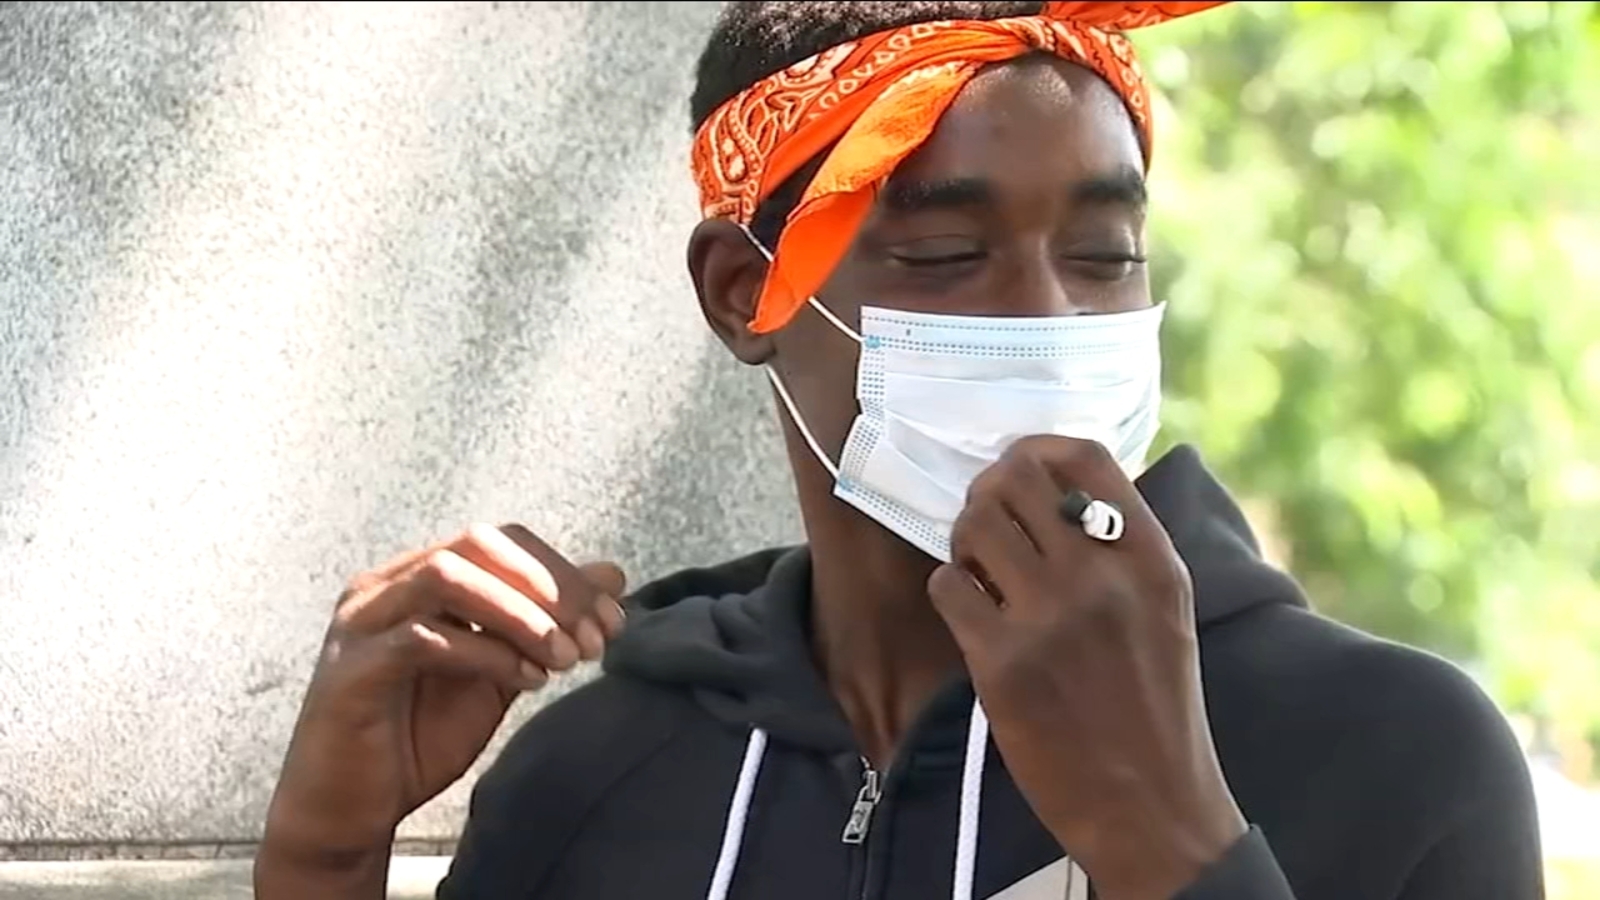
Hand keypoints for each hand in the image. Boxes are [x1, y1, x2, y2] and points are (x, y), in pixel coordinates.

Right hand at [260, 523, 626, 867]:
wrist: (350, 810)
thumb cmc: (418, 738)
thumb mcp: (502, 673)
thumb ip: (546, 623)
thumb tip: (612, 576)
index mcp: (418, 578)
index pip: (500, 540)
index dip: (563, 572)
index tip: (614, 619)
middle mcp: (384, 587)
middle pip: (477, 545)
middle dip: (549, 587)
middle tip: (593, 638)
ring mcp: (362, 622)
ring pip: (449, 577)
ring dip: (520, 614)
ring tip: (564, 659)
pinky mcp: (352, 669)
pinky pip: (423, 638)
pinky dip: (486, 653)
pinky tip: (525, 682)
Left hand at [927, 437, 1244, 899]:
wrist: (1151, 807)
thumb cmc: (1156, 710)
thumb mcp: (1166, 612)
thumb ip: (1123, 549)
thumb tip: (1059, 493)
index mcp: (1151, 559)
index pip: (1087, 458)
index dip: (1040, 448)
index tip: (1022, 465)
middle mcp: (1101, 576)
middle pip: (1017, 479)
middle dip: (989, 492)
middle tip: (987, 521)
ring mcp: (1048, 617)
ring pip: (974, 526)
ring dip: (965, 539)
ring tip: (979, 569)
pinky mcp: (1002, 662)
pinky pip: (948, 587)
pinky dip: (950, 591)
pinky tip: (971, 614)